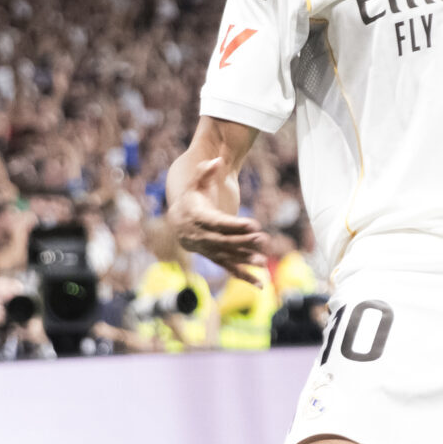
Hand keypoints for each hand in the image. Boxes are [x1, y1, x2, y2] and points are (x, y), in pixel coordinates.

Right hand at [165, 157, 268, 283]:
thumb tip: (217, 159)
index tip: (253, 225)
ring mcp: (210, 250)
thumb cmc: (192, 199)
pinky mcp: (217, 258)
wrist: (178, 222)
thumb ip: (205, 171)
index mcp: (201, 218)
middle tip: (263, 240)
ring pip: (229, 257)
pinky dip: (245, 277)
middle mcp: (205, 237)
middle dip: (245, 242)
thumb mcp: (196, 183)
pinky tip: (261, 284)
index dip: (236, 225)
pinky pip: (230, 269)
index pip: (220, 223)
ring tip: (263, 263)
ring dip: (246, 261)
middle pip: (226, 242)